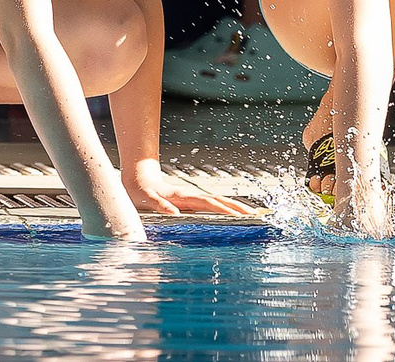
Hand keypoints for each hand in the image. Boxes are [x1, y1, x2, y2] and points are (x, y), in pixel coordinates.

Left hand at [122, 158, 254, 217]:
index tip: (241, 215)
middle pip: (220, 201)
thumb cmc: (140, 192)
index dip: (225, 209)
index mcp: (184, 198)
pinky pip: (211, 205)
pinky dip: (225, 209)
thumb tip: (175, 213)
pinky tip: (231, 214)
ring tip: (250, 214)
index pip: (210, 204)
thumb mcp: (146, 200)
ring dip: (234, 207)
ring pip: (218, 202)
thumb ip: (160, 205)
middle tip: (256, 215)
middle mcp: (192, 197)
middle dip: (238, 207)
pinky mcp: (191, 202)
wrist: (138, 180)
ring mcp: (193, 198)